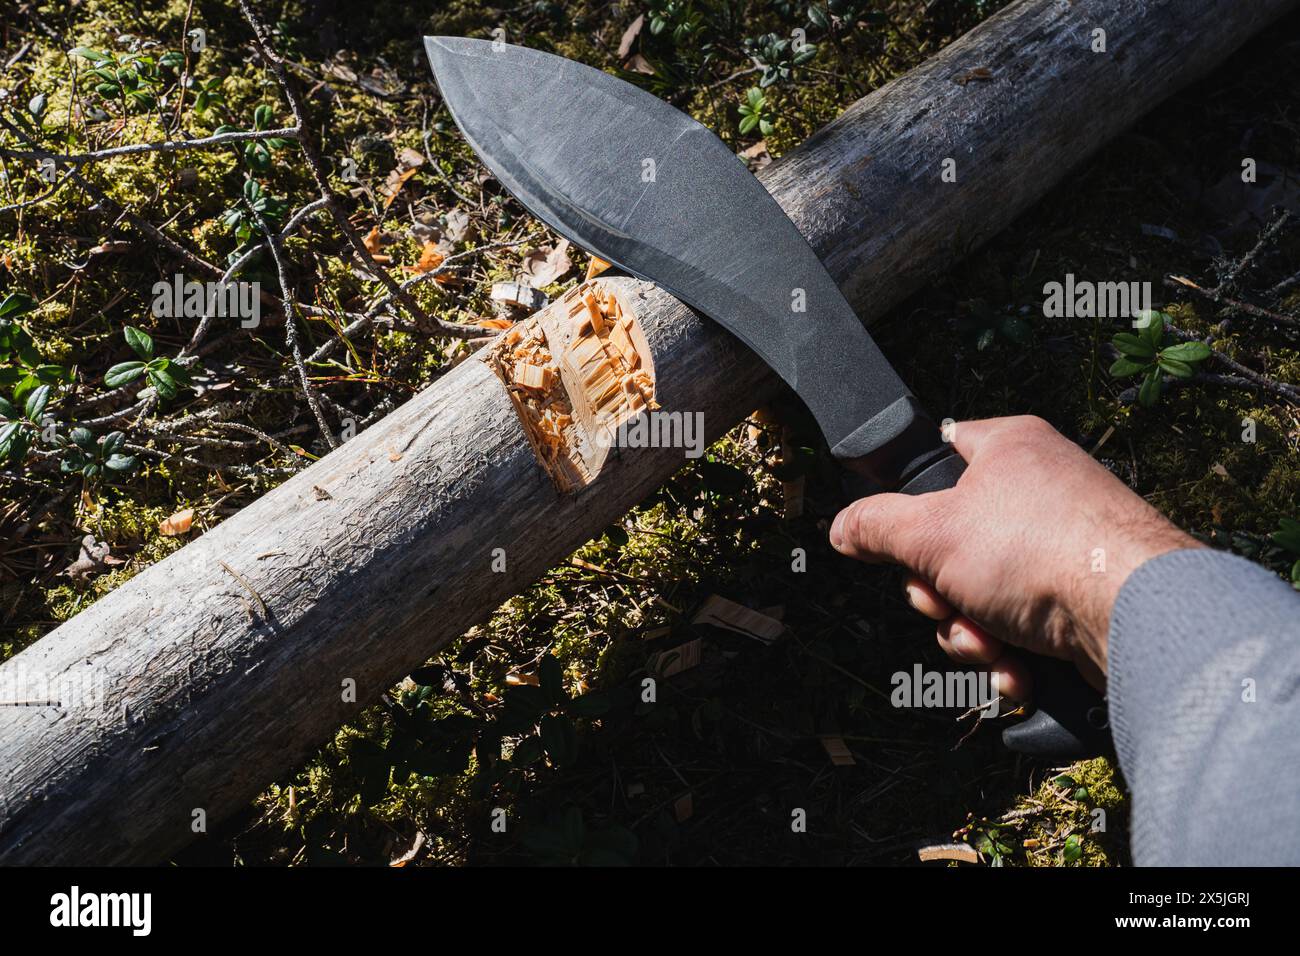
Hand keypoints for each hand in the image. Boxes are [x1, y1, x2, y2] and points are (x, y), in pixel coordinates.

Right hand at [829, 415, 1199, 699]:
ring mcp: (1066, 545)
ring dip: (970, 632)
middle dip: (938, 593)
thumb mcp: (930, 533)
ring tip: (990, 644)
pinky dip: (1012, 655)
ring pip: (983, 592)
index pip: (941, 451)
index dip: (911, 494)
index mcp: (1009, 450)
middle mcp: (1041, 490)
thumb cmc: (1038, 551)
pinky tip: (1018, 670)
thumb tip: (841, 528)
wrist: (1136, 618)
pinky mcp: (1084, 599)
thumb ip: (875, 526)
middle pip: (952, 541)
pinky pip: (1023, 626)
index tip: (900, 534)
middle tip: (944, 602)